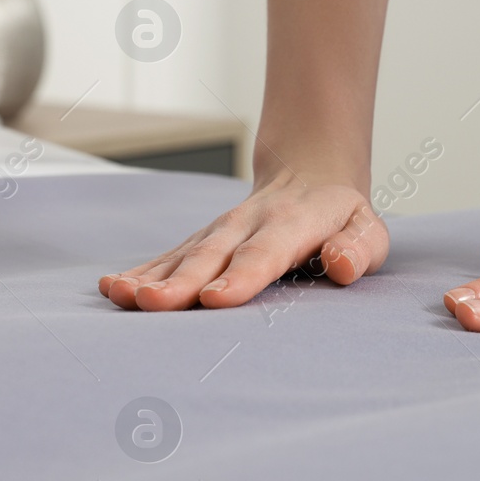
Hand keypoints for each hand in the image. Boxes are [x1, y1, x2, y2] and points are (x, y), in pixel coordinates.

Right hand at [99, 171, 388, 310]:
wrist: (310, 176)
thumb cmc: (342, 220)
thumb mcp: (367, 230)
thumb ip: (359, 248)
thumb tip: (341, 265)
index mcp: (292, 224)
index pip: (265, 252)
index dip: (241, 275)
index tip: (216, 298)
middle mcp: (247, 224)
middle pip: (211, 255)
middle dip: (181, 281)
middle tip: (153, 304)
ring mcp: (218, 232)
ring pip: (182, 254)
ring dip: (150, 276)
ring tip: (121, 295)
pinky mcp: (199, 242)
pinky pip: (167, 256)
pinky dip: (139, 271)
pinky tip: (112, 288)